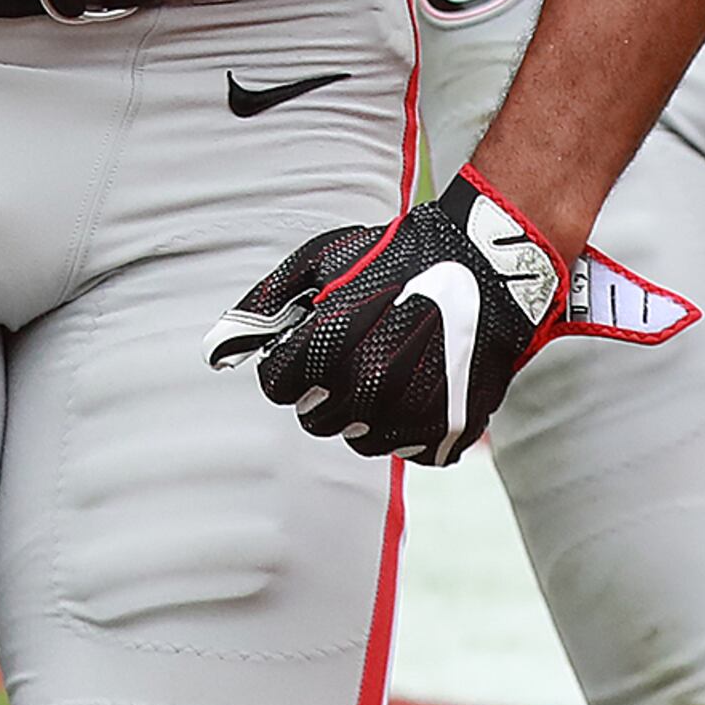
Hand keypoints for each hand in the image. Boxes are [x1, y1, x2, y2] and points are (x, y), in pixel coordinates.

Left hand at [210, 172, 694, 464]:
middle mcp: (367, 391)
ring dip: (362, 407)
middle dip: (323, 385)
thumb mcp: (324, 260)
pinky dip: (404, 422)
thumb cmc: (398, 258)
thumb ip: (267, 305)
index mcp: (330, 349)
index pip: (277, 386)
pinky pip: (400, 447)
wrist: (487, 268)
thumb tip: (217, 350)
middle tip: (355, 347)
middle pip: (313, 417)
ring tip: (389, 359)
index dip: (290, 361)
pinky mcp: (443, 436)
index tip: (312, 341)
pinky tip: (420, 380)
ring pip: (355, 437)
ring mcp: (408, 418)